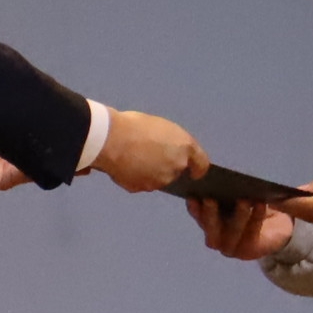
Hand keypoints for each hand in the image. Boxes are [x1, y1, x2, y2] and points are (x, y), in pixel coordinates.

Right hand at [88, 109, 204, 194]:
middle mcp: (176, 167)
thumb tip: (166, 149)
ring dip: (150, 172)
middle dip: (165, 166)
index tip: (193, 171)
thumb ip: (170, 142)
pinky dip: (135, 177)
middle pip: (176, 171)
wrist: (110, 139)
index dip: (198, 168)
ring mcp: (159, 180)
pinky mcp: (141, 188)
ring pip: (158, 179)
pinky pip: (140, 183)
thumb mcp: (160, 126)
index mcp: (184, 147)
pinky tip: (124, 165)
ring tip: (133, 157)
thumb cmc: (134, 125)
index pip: (202, 164)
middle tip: (148, 153)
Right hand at [187, 196, 291, 259]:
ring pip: (231, 233)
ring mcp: (231, 247)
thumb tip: (221, 176)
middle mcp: (216, 236)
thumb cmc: (253, 204)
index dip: (194, 207)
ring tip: (243, 200)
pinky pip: (251, 233)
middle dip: (209, 213)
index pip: (197, 214)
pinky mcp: (249, 251)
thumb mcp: (240, 192)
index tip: (192, 196)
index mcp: (208, 220)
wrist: (277, 225)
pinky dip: (256, 217)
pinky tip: (261, 204)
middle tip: (210, 199)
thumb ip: (229, 186)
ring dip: (237, 216)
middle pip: (210, 227)